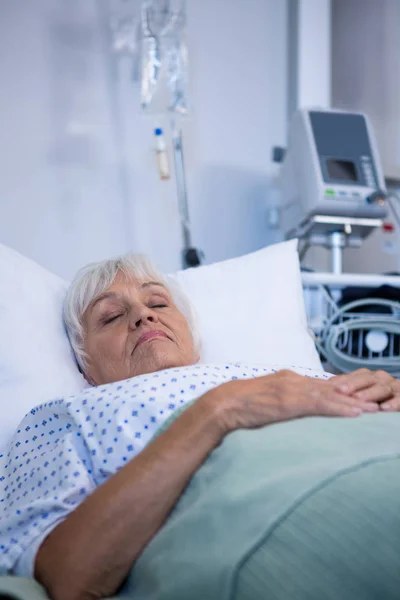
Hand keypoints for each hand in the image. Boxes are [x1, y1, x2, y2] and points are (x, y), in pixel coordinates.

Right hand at [211, 370, 378, 433]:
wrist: (223, 404)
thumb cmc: (239, 405)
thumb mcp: (264, 400)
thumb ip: (281, 401)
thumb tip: (290, 410)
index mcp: (288, 380)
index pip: (320, 387)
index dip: (342, 393)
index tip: (360, 399)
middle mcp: (294, 381)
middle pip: (330, 389)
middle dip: (354, 397)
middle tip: (376, 402)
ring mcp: (292, 390)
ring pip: (330, 396)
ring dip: (353, 404)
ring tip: (373, 410)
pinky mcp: (290, 401)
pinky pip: (320, 405)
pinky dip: (340, 409)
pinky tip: (355, 413)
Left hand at [332, 368, 399, 411]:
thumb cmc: (380, 397)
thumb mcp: (365, 392)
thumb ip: (349, 390)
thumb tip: (325, 389)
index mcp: (369, 377)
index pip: (354, 377)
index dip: (341, 380)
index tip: (327, 386)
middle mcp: (381, 379)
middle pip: (366, 379)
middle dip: (353, 384)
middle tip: (340, 391)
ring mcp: (393, 387)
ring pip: (382, 388)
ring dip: (370, 393)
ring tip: (358, 399)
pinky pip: (399, 399)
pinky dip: (393, 403)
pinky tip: (384, 408)